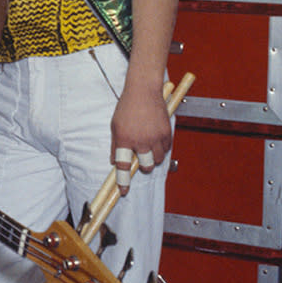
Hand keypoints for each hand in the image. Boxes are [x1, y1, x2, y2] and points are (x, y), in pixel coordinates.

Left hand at [110, 77, 171, 194]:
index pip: (123, 165)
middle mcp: (141, 140)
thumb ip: (116, 145)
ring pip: (157, 160)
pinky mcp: (167, 132)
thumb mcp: (115, 125)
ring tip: (148, 144)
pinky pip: (166, 149)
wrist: (143, 90)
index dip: (123, 181)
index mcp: (124, 138)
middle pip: (145, 166)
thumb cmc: (126, 107)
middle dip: (143, 165)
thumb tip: (115, 162)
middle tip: (140, 155)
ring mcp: (155, 137)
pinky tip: (156, 137)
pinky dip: (161, 148)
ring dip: (152, 157)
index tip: (123, 192)